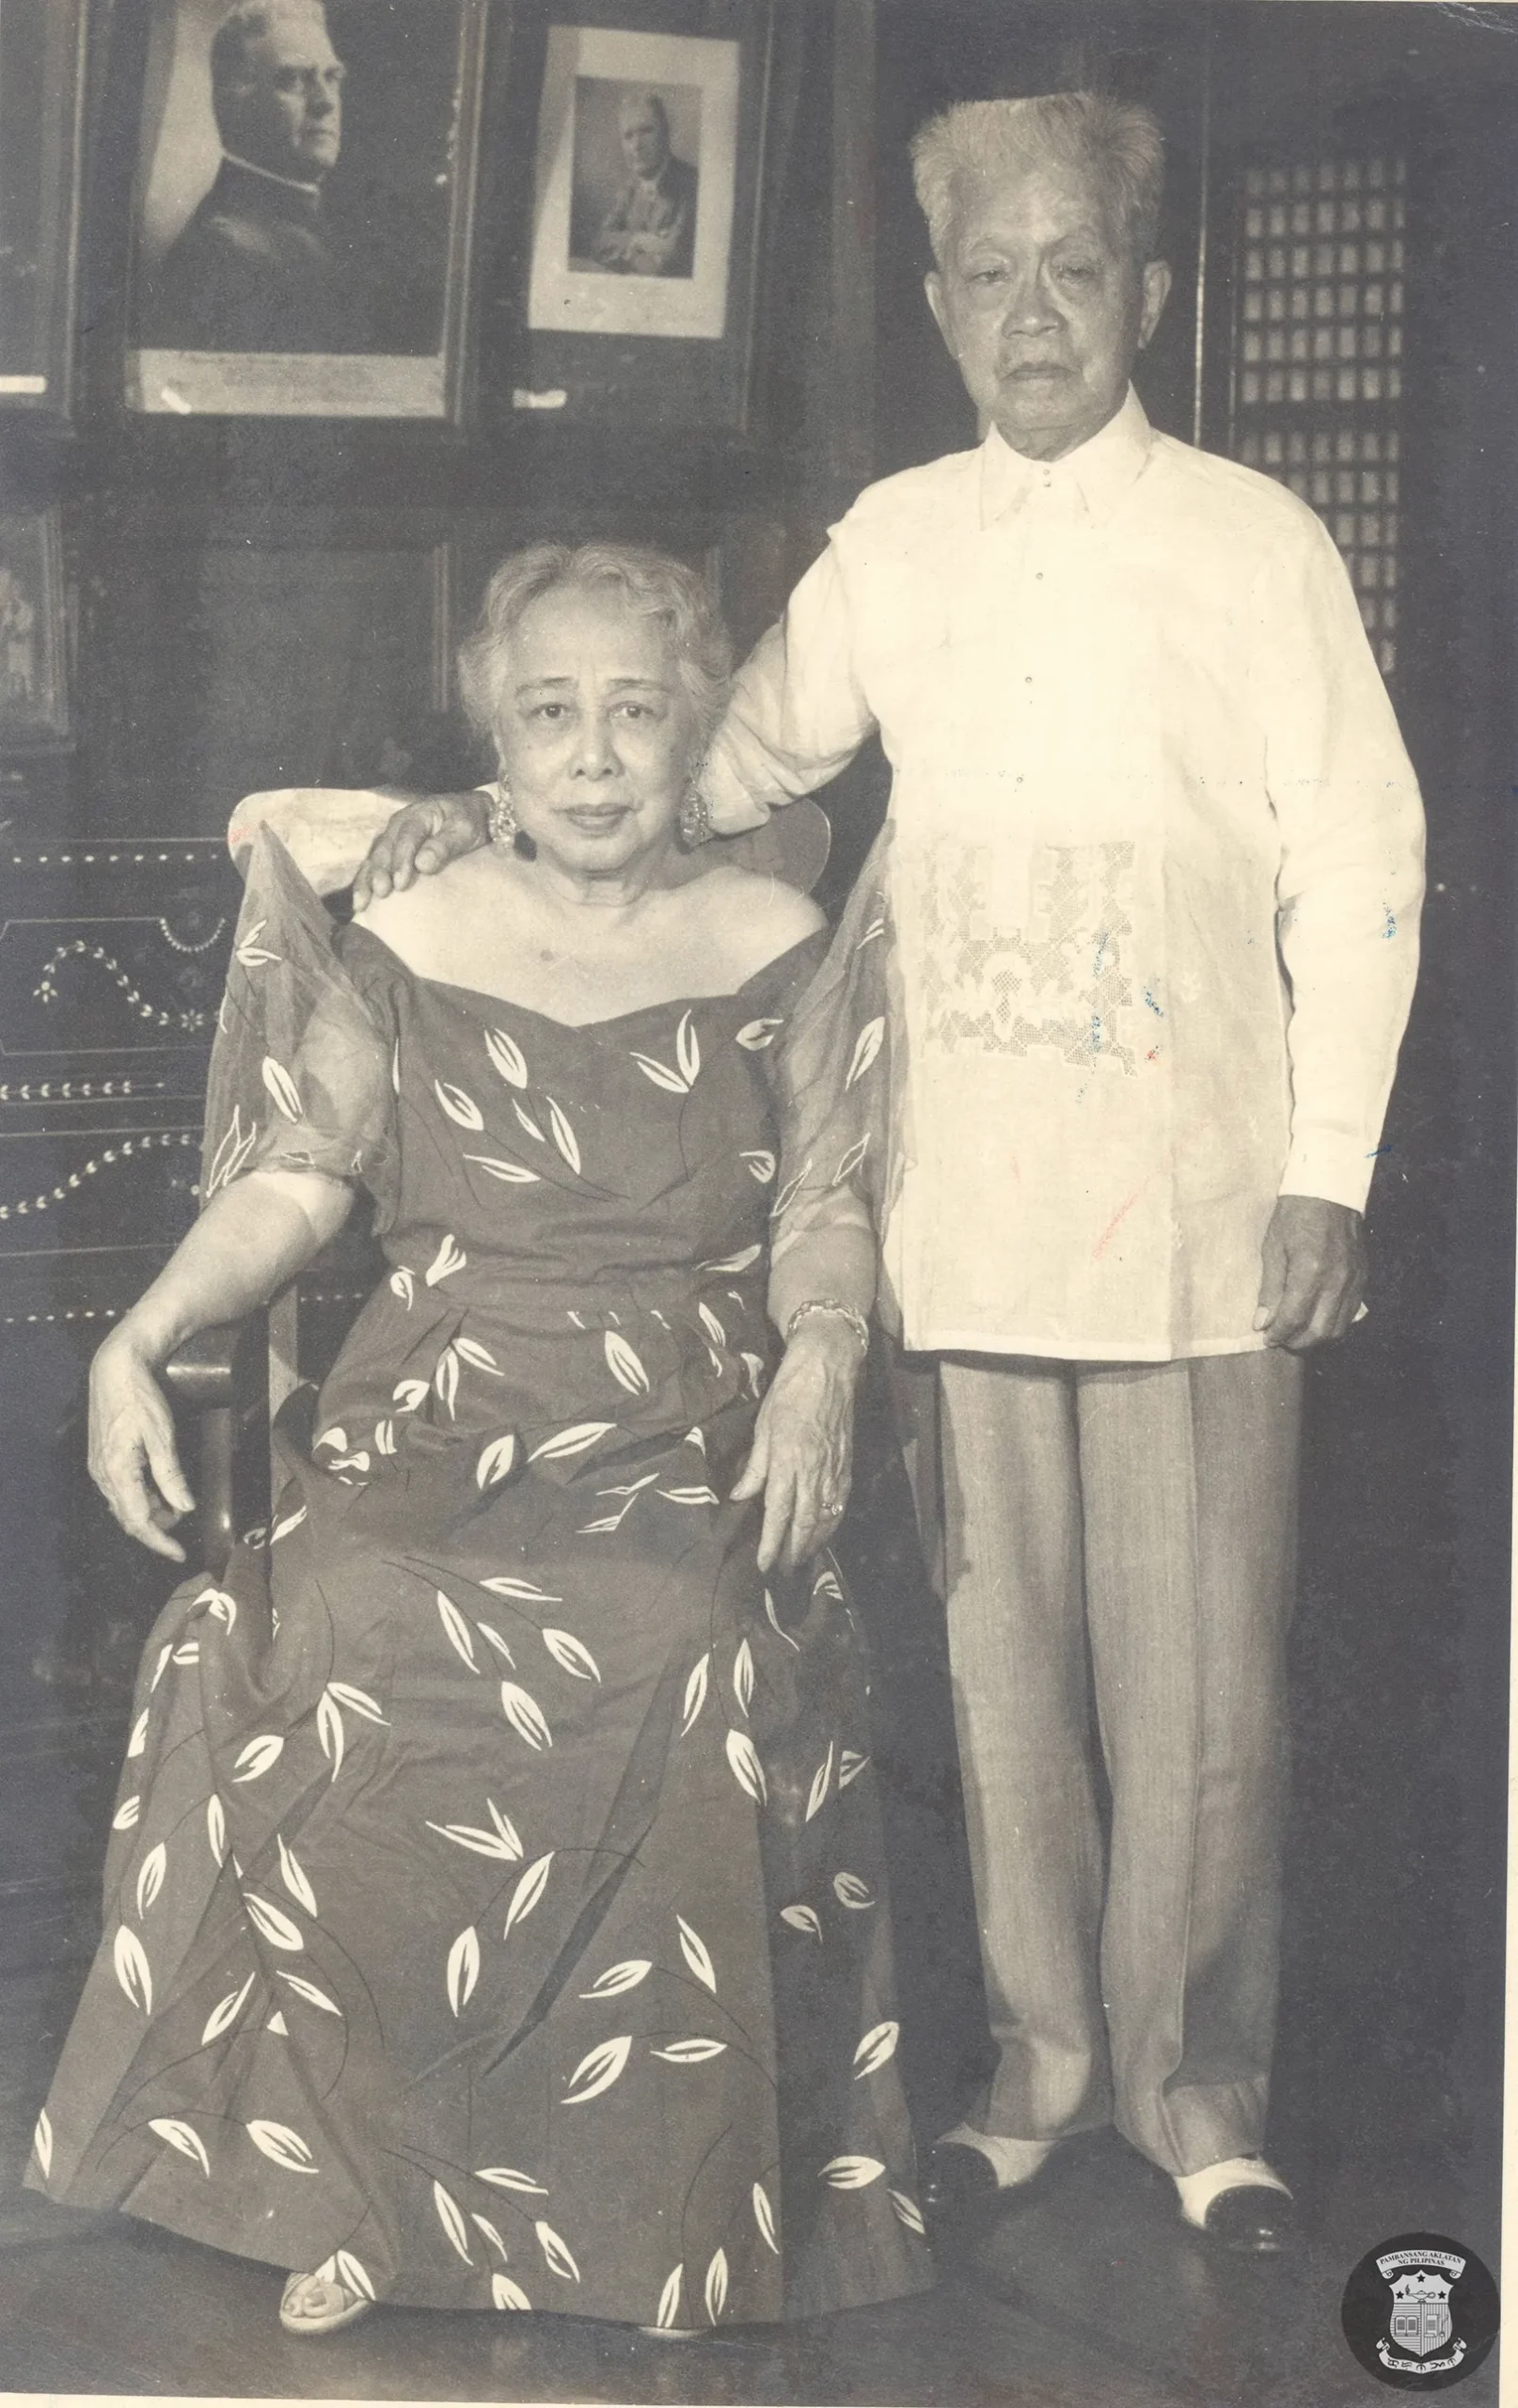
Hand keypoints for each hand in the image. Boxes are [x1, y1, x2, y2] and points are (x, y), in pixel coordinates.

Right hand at [88, 1329, 193, 1560]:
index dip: (160, 1541)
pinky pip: (120, 1490)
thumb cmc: (140, 1398)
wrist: (115, 1369)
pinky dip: (140, 1497)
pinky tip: (158, 1490)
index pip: (139, 1521)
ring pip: (124, 1505)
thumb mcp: (162, 1435)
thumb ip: (171, 1474)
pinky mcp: (101, 1459)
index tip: (180, 1554)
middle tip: (183, 1524)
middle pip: (129, 1517)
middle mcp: (102, 1475)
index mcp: (117, 1473)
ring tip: (175, 1507)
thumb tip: (184, 1507)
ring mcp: (99, 1467)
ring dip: (149, 1512)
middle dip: (157, 1528)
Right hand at [351, 791, 492, 910]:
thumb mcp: (463, 830)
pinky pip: (372, 865)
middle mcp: (398, 824)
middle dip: (379, 872)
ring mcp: (391, 836)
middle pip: (384, 848)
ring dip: (366, 879)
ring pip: (373, 857)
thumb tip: (423, 865)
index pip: (407, 838)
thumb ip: (444, 846)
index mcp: (418, 815)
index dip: (401, 861)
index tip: (401, 884)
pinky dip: (364, 882)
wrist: (469, 814)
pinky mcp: (388, 850)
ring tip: (362, 902)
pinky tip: (361, 901)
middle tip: (381, 893)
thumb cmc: (468, 823)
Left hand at [731, 1318, 861, 1572]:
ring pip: (827, 1516)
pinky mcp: (848, 1463)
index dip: (772, 1542)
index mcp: (788, 1459)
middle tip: (782, 1570)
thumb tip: (742, 1496)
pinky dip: (832, 1522)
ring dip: (814, 1541)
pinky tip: (824, 1531)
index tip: (763, 1564)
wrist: (828, 1368)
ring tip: (801, 1557)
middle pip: (806, 1522)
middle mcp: (814, 1469)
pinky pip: (840, 1502)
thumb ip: (755, 1466)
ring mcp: (834, 1468)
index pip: (779, 1512)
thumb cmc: (789, 1393)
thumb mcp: (763, 1426)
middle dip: (794, 1550)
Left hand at [1253, 1195, 1366, 1349]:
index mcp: (1310, 1271)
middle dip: (1296, 1342)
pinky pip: (1349, 1314)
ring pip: (1338, 1328)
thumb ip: (1270, 1289)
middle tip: (1280, 1339)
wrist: (1329, 1190)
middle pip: (1319, 1332)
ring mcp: (1354, 1280)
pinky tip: (1316, 1318)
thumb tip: (1262, 1322)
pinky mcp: (1362, 1278)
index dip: (1277, 1334)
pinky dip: (1332, 1324)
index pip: (1294, 1318)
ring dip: (1315, 1337)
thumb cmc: (1295, 1215)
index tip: (1266, 1337)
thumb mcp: (1273, 1248)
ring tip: (1296, 1332)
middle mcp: (1337, 1280)